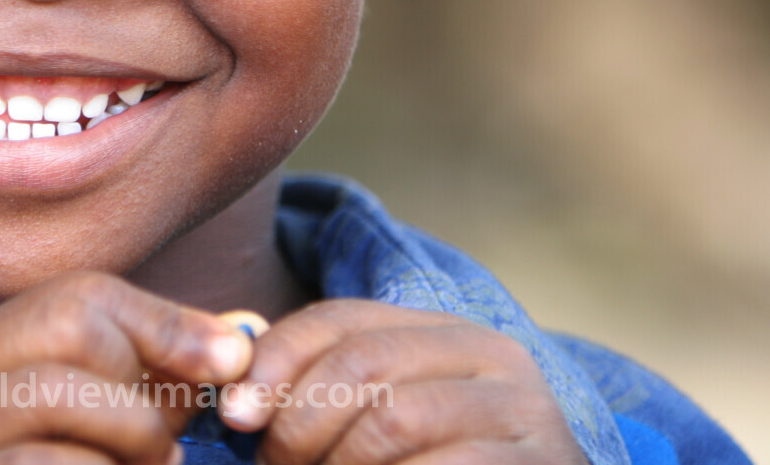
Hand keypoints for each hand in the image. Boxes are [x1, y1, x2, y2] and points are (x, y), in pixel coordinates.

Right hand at [0, 271, 253, 464]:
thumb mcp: (111, 421)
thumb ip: (164, 377)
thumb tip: (240, 345)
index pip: (83, 296)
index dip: (168, 328)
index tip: (229, 367)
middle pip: (68, 326)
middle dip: (141, 389)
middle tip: (168, 452)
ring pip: (53, 392)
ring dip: (129, 437)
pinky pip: (43, 462)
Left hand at [219, 300, 585, 464]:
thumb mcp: (390, 421)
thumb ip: (328, 399)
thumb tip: (234, 400)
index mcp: (443, 331)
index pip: (341, 319)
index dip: (275, 360)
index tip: (233, 414)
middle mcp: (489, 353)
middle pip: (363, 361)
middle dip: (299, 420)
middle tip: (275, 464)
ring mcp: (520, 411)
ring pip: (394, 419)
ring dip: (337, 463)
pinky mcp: (536, 463)